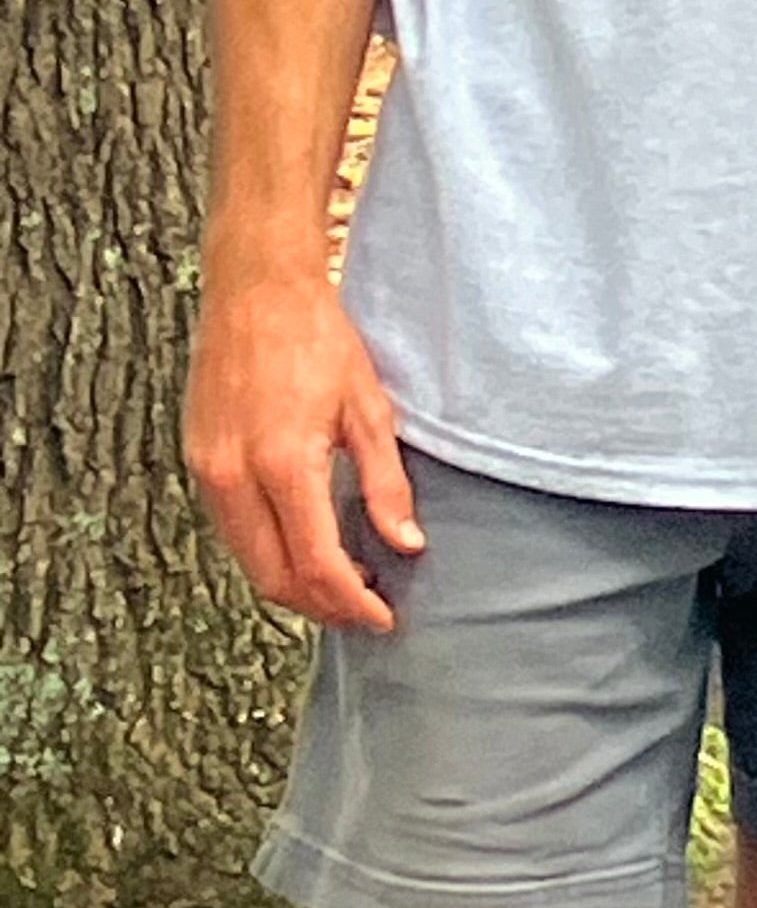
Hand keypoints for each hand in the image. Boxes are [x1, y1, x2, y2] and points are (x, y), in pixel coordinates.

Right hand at [186, 267, 424, 630]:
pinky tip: (303, 546)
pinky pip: (231, 531)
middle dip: (321, 607)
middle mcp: (235, 476)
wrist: (255, 290)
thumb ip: (386, 484)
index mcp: (284, 464)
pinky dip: (267, 553)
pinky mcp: (198, 462)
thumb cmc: (319, 339)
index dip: (353, 603)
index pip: (317, 565)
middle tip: (365, 612)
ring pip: (247, 561)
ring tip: (342, 585)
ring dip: (292, 586)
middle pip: (274, 578)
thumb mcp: (369, 408)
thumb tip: (406, 545)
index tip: (384, 617)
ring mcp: (208, 471)